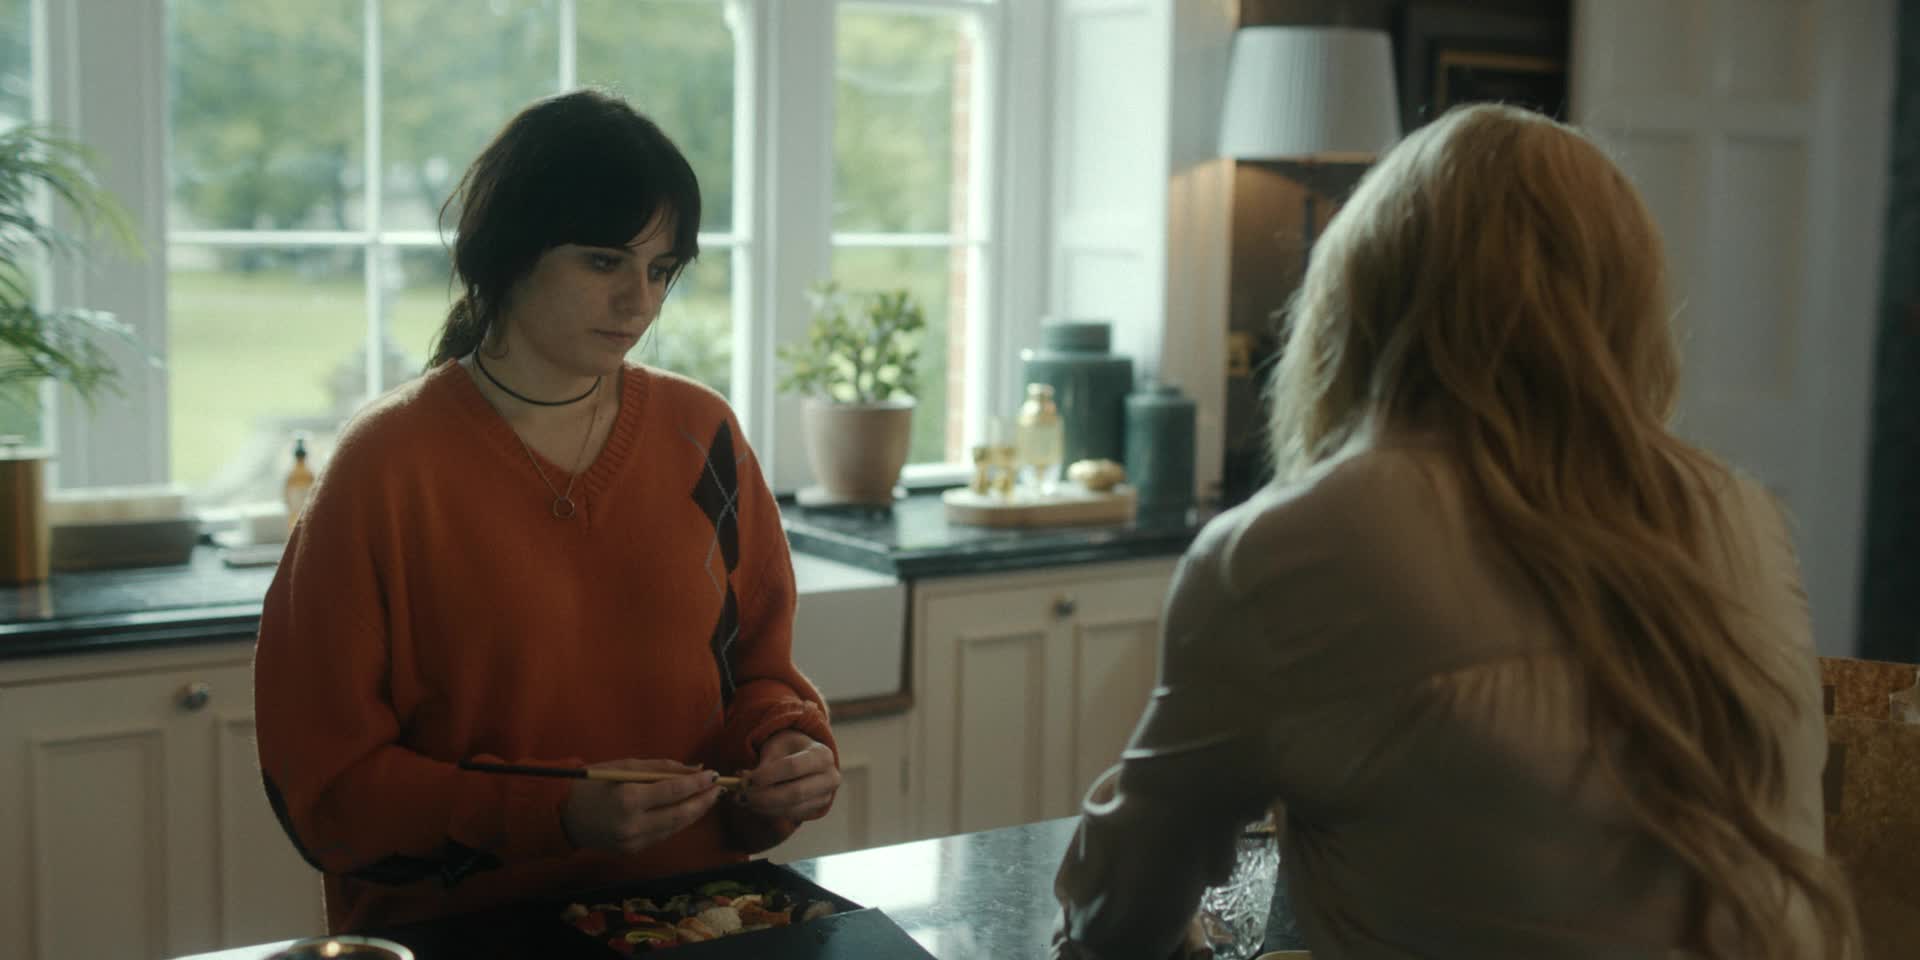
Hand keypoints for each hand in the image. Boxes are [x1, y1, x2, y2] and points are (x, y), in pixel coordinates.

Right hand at [561, 759, 723, 854]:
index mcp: (629, 799)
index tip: (714, 775)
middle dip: (703, 801)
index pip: (673, 791)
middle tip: (720, 789)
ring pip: (675, 827)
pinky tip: (688, 810)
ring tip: (709, 798)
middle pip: (680, 814)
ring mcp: (633, 842)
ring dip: (695, 813)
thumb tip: (695, 769)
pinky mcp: (633, 851)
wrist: (563, 816)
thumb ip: (661, 768)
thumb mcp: (625, 766)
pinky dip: (678, 822)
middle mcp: (633, 824)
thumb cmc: (593, 783)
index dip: (697, 784)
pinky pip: (663, 835)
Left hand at [739, 729, 838, 820]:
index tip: (748, 779)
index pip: (793, 767)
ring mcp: (825, 797)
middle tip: (742, 795)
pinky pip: (791, 815)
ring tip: (744, 800)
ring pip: (792, 808)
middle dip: (765, 796)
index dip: (769, 775)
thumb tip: (747, 783)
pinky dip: (770, 812)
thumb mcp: (777, 745)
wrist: (804, 757)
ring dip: (765, 807)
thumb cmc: (788, 748)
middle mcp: (830, 778)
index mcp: (822, 755)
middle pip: (795, 792)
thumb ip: (765, 763)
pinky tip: (755, 805)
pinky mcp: (816, 810)